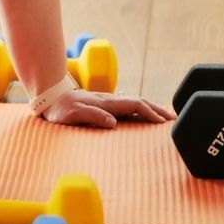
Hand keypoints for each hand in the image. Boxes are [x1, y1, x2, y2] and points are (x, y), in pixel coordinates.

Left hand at [42, 90, 175, 128]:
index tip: (162, 123)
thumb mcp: (73, 115)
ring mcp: (108, 102)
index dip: (150, 113)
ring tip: (164, 119)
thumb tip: (113, 122)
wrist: (50, 100)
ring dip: (151, 110)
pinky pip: (127, 107)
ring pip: (134, 104)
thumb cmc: (60, 110)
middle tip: (173, 120)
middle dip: (157, 110)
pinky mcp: (104, 106)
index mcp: (106, 103)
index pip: (134, 105)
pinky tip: (143, 117)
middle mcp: (109, 100)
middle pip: (139, 102)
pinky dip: (140, 111)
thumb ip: (92, 116)